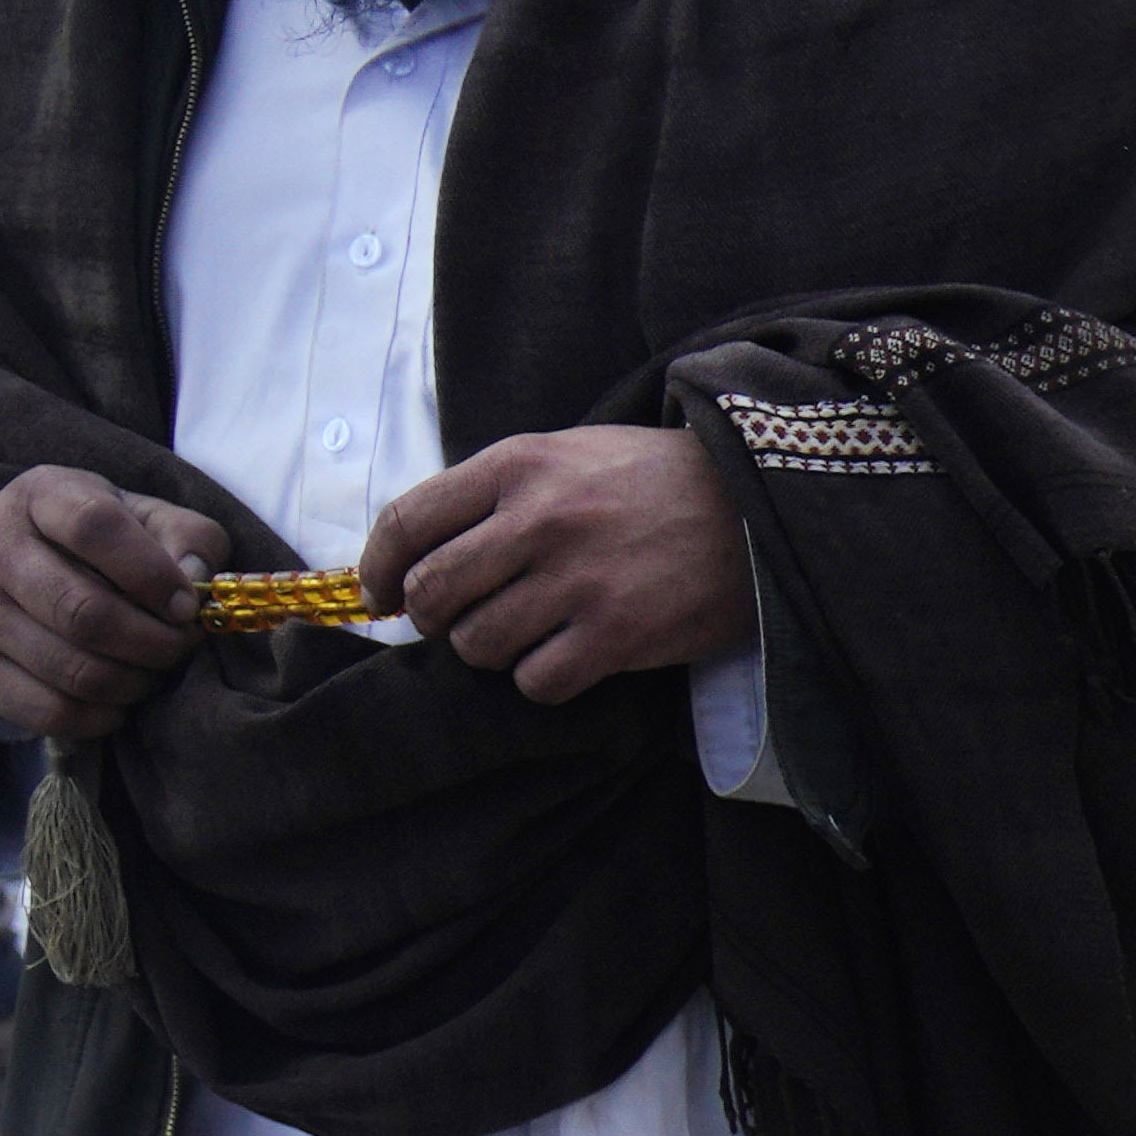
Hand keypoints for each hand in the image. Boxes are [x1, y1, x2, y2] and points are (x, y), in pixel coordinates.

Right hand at [0, 464, 202, 738]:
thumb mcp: (135, 517)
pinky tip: (116, 702)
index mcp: (40, 495)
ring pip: (73, 670)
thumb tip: (196, 580)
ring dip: (132, 683)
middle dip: (154, 644)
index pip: (96, 527)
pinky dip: (99, 717)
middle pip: (86, 613)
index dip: (153, 574)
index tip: (186, 608)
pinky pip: (49, 711)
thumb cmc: (78, 543)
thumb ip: (185, 535)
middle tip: (179, 649)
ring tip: (151, 673)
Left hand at [365, 423, 753, 705]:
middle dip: (431, 617)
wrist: (759, 507)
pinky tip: (566, 658)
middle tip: (456, 620)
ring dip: (489, 650)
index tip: (377, 592)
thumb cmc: (656, 483)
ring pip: (478, 644)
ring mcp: (579, 580)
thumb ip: (496, 491)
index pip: (408, 521)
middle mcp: (540, 519)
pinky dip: (539, 679)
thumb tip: (417, 551)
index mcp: (519, 466)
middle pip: (432, 592)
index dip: (376, 566)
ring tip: (523, 636)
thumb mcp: (570, 454)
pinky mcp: (619, 634)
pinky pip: (537, 680)